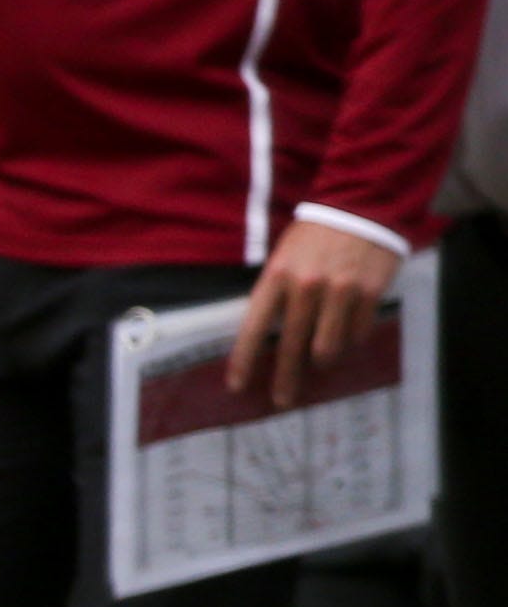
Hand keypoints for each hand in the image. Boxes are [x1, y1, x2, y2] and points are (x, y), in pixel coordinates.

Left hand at [231, 221, 402, 408]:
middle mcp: (306, 287)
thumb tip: (270, 333)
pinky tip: (348, 336)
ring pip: (327, 347)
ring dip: (322, 361)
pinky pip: (357, 333)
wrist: (360, 206)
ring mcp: (340, 292)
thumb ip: (276, 292)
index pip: (254, 327)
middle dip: (285, 378)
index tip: (237, 386)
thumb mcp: (283, 256)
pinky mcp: (370, 293)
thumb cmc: (314, 234)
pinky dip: (351, 340)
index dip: (245, 360)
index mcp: (277, 276)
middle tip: (282, 401)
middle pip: (291, 346)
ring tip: (320, 364)